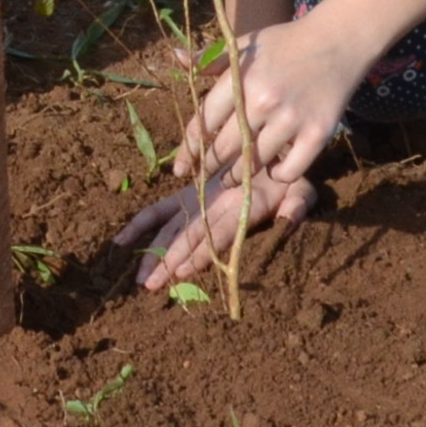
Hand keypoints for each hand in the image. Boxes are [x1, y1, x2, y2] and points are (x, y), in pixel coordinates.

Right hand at [116, 165, 317, 291]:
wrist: (271, 142)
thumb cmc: (289, 174)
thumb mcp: (303, 188)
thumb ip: (298, 205)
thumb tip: (289, 220)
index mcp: (241, 203)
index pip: (217, 231)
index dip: (199, 251)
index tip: (181, 271)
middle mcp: (213, 201)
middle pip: (188, 233)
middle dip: (169, 260)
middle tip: (151, 284)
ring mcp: (196, 198)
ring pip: (171, 227)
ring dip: (155, 251)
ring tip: (141, 277)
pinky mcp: (187, 195)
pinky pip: (161, 209)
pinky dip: (141, 223)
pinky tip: (122, 240)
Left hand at [168, 15, 364, 198]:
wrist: (337, 40)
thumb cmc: (285, 42)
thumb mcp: (245, 44)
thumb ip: (210, 58)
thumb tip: (175, 57)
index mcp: (240, 79)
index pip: (204, 122)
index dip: (189, 149)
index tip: (180, 167)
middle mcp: (263, 101)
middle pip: (225, 148)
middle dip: (209, 167)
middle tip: (204, 176)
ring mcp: (291, 119)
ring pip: (255, 163)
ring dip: (239, 175)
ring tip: (232, 178)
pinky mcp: (317, 133)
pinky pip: (291, 170)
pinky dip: (279, 175)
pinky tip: (274, 170)